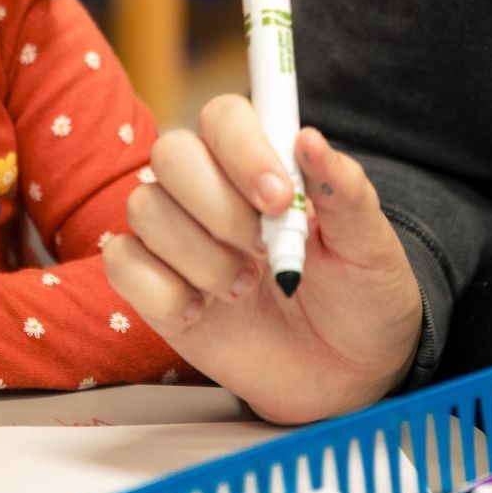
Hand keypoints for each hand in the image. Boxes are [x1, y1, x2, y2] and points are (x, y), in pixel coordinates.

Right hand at [103, 95, 422, 424]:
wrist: (346, 375)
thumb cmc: (360, 297)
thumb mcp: (369, 246)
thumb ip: (345, 191)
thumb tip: (310, 138)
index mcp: (262, 166)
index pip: (224, 117)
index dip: (242, 150)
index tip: (281, 199)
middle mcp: (210, 191)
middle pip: (172, 153)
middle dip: (216, 205)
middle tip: (263, 248)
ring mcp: (176, 238)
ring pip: (145, 208)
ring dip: (199, 256)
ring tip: (244, 288)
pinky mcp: (152, 286)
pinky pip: (122, 264)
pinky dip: (162, 291)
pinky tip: (202, 312)